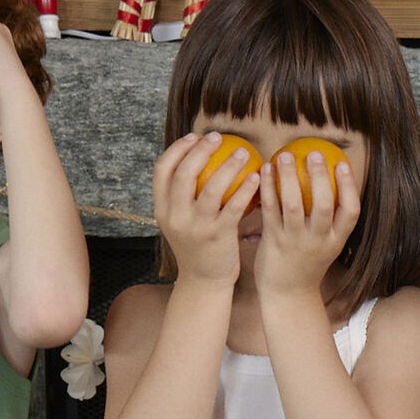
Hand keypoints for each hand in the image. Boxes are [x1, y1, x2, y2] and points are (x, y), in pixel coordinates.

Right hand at [152, 132, 259, 286]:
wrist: (204, 282)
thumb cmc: (198, 246)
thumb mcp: (182, 222)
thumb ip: (184, 196)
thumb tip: (200, 158)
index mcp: (162, 210)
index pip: (162, 170)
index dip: (177, 149)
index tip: (194, 137)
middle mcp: (175, 217)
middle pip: (185, 173)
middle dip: (202, 150)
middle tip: (219, 138)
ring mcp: (196, 227)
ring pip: (211, 187)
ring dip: (229, 165)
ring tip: (244, 152)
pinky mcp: (218, 236)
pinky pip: (233, 206)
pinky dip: (245, 188)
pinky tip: (257, 177)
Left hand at [254, 150, 360, 296]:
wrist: (287, 295)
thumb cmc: (306, 264)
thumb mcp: (326, 245)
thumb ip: (330, 220)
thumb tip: (328, 181)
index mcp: (336, 241)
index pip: (351, 211)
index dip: (349, 186)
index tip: (343, 163)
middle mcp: (318, 241)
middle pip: (325, 205)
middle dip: (321, 177)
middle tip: (314, 153)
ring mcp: (295, 242)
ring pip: (294, 204)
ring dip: (289, 177)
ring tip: (285, 155)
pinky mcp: (273, 241)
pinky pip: (270, 209)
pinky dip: (268, 188)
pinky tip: (265, 170)